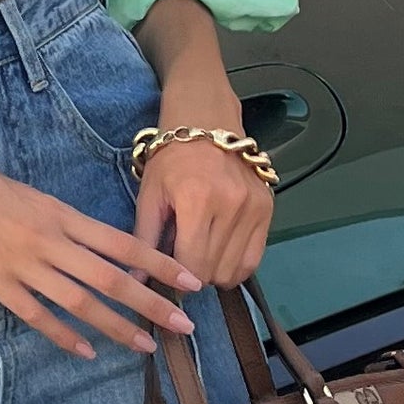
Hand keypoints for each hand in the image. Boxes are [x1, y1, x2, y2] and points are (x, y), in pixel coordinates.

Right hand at [0, 140, 202, 360]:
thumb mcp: (29, 194)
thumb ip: (60, 222)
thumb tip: (92, 245)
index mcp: (60, 213)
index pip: (122, 242)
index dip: (160, 263)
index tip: (189, 280)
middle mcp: (49, 239)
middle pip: (111, 277)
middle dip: (151, 303)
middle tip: (184, 325)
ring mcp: (21, 263)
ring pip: (80, 301)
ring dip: (116, 326)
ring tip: (143, 345)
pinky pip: (36, 315)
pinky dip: (63, 336)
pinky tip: (85, 352)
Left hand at [134, 131, 273, 285]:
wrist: (206, 123)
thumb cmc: (172, 158)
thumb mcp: (149, 196)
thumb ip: (144, 239)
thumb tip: (136, 280)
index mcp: (197, 200)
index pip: (191, 265)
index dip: (177, 279)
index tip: (167, 276)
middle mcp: (231, 205)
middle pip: (213, 271)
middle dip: (194, 276)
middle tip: (182, 262)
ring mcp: (253, 207)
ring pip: (234, 270)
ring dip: (215, 273)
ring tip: (201, 256)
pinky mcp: (268, 208)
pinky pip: (254, 258)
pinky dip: (236, 267)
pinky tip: (220, 256)